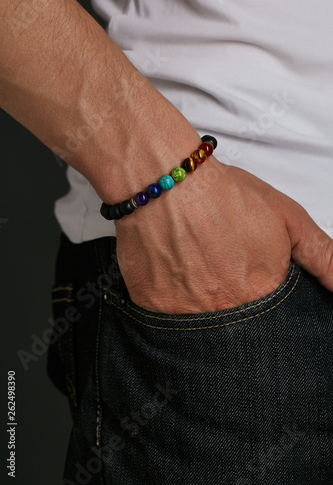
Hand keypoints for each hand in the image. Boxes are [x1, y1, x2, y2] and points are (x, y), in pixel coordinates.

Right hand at [114, 156, 332, 313]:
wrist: (165, 182)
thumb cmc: (220, 196)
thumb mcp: (287, 219)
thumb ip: (322, 256)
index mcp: (261, 293)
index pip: (272, 323)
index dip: (257, 297)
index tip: (247, 285)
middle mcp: (224, 309)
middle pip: (234, 323)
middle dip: (231, 301)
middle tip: (219, 272)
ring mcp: (185, 314)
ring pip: (199, 324)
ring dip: (201, 302)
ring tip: (198, 269)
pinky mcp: (152, 307)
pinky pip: (166, 318)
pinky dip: (172, 300)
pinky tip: (175, 273)